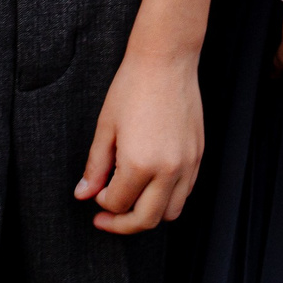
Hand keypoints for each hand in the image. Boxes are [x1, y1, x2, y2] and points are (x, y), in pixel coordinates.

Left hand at [74, 45, 204, 233]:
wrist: (166, 59)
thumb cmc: (132, 87)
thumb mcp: (106, 127)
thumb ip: (95, 166)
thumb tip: (84, 194)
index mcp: (139, 164)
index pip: (117, 204)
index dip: (101, 201)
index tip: (97, 188)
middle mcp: (167, 170)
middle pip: (146, 220)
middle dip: (122, 223)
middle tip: (105, 217)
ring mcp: (187, 164)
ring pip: (171, 212)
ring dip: (149, 214)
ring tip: (132, 200)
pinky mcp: (198, 155)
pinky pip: (185, 192)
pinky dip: (168, 198)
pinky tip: (152, 184)